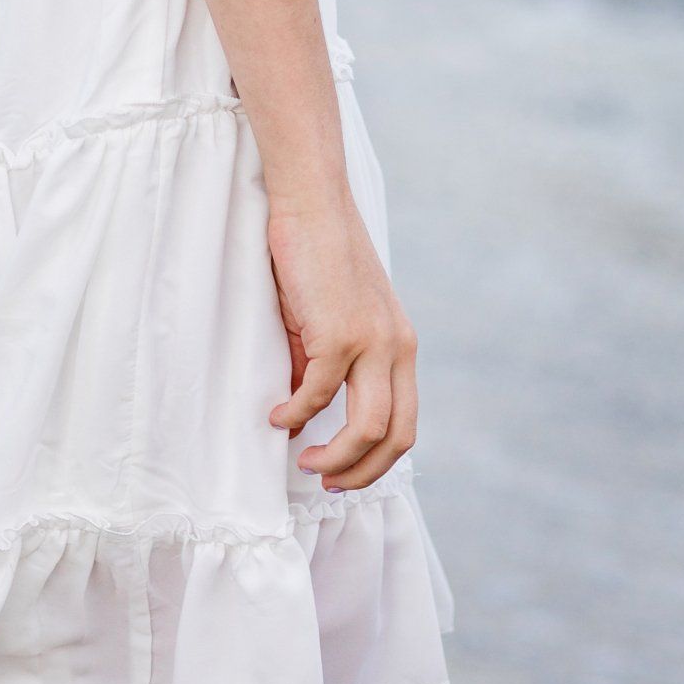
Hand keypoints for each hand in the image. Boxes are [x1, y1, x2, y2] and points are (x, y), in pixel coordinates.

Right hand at [265, 190, 418, 491]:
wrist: (313, 201)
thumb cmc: (316, 256)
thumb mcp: (329, 320)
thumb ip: (322, 371)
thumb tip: (301, 424)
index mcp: (401, 345)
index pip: (406, 423)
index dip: (377, 460)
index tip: (343, 472)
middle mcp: (397, 348)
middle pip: (397, 438)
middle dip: (362, 473)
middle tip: (328, 482)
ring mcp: (373, 341)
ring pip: (369, 429)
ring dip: (337, 458)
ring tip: (306, 463)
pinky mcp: (340, 333)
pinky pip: (319, 393)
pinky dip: (297, 413)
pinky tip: (277, 415)